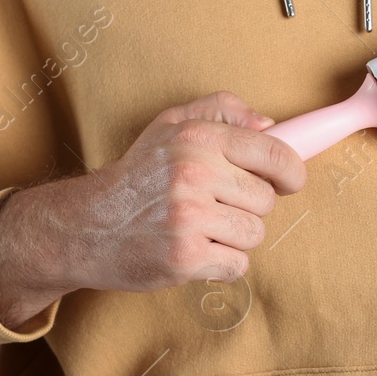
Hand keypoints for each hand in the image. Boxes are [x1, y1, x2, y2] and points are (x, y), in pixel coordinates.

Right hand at [0, 91, 306, 328]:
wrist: (85, 226)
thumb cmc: (136, 177)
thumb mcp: (171, 125)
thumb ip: (222, 111)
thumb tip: (271, 124)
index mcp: (197, 138)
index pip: (274, 153)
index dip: (291, 171)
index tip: (290, 181)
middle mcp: (194, 174)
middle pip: (266, 199)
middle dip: (247, 206)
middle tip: (214, 205)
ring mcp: (189, 218)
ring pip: (254, 233)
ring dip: (235, 237)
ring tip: (201, 228)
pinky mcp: (185, 257)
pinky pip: (237, 264)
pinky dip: (221, 263)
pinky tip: (195, 250)